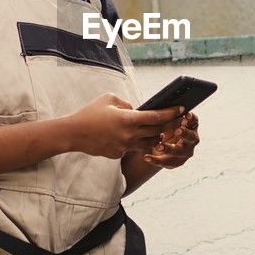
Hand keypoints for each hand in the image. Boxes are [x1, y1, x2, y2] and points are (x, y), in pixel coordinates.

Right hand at [63, 93, 183, 159]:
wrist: (73, 133)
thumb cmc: (90, 113)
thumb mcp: (109, 99)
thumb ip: (127, 104)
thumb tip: (138, 109)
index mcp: (127, 119)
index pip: (156, 117)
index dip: (171, 113)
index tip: (182, 108)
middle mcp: (128, 135)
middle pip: (157, 132)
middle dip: (170, 125)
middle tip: (179, 120)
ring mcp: (124, 147)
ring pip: (149, 144)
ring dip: (157, 138)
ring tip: (163, 131)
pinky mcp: (118, 155)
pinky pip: (133, 148)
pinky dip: (138, 143)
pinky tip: (138, 138)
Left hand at [145, 112, 199, 168]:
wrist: (158, 148)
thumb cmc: (163, 129)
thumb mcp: (165, 121)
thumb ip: (166, 116)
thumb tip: (156, 106)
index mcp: (191, 127)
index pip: (194, 121)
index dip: (191, 119)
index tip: (185, 116)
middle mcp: (191, 140)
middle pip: (191, 137)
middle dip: (185, 133)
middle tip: (177, 130)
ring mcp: (185, 152)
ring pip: (179, 152)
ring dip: (169, 148)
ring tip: (158, 146)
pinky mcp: (176, 162)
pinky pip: (166, 162)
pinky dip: (156, 160)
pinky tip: (147, 156)